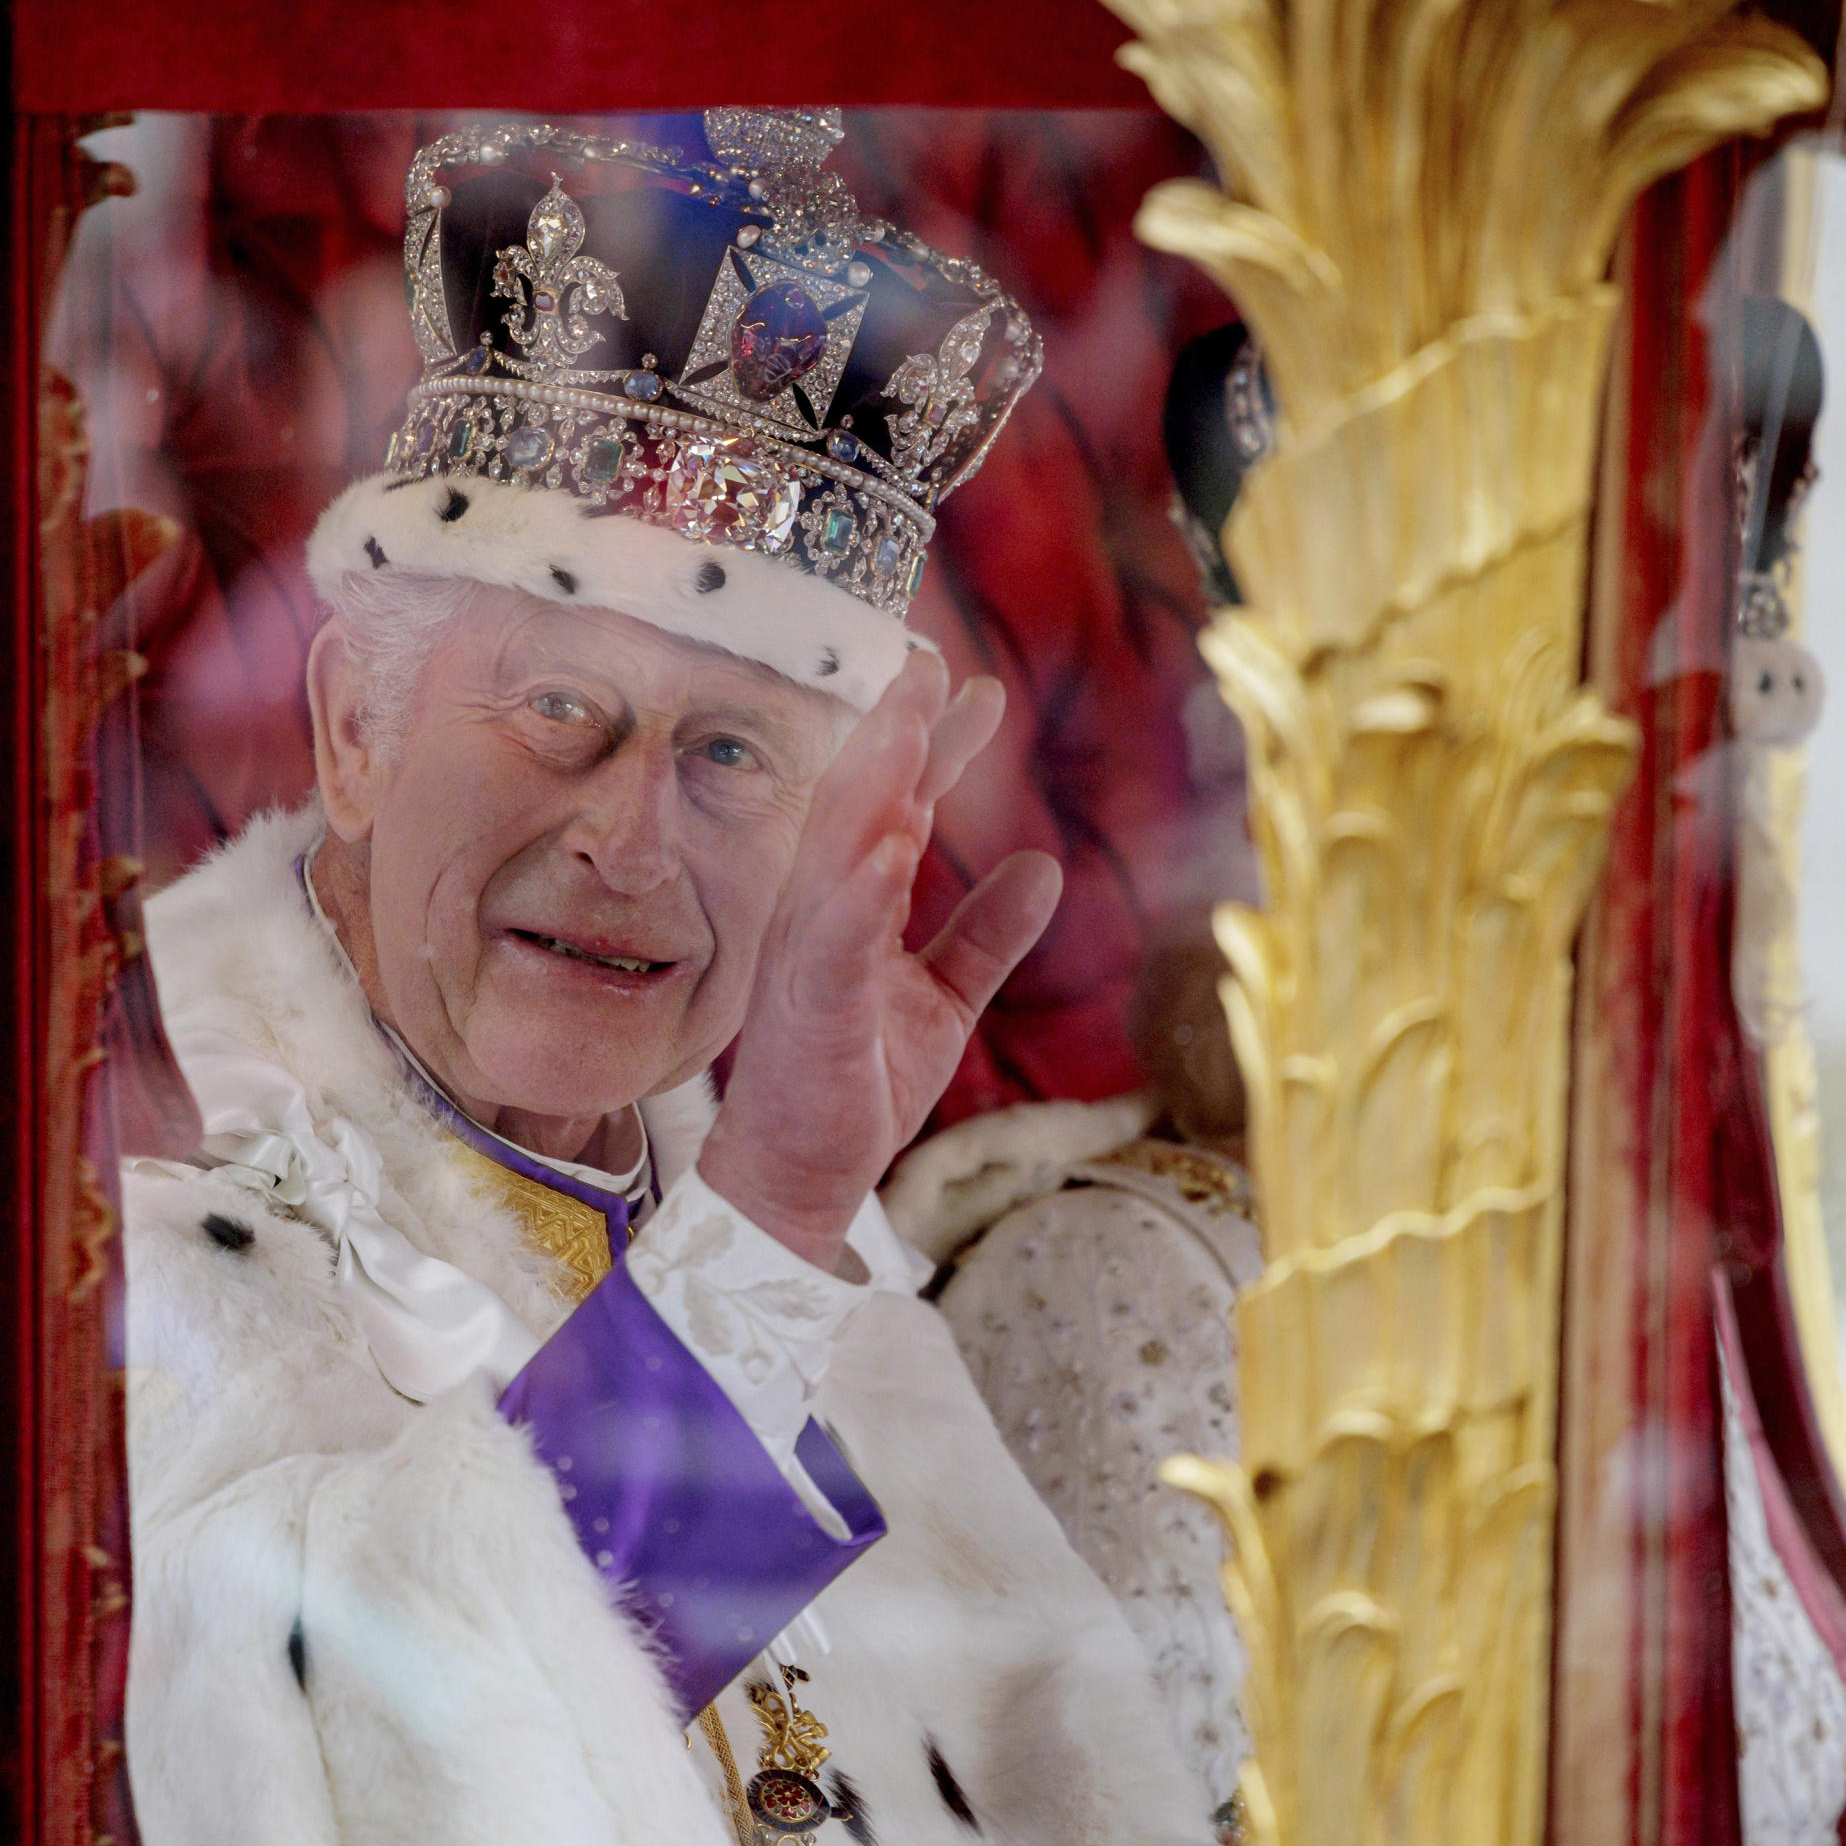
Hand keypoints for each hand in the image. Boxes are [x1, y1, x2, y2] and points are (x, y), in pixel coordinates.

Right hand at [700, 650, 1062, 1269]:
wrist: (801, 1180)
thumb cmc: (855, 1085)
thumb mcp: (943, 1001)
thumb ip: (985, 935)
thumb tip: (1044, 865)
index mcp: (853, 908)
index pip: (893, 809)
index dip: (932, 748)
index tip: (976, 689)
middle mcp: (821, 917)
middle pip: (856, 806)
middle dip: (892, 734)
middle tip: (928, 665)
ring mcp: (808, 958)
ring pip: (836, 853)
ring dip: (872, 786)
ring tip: (907, 723)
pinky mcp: (808, 1010)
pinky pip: (834, 942)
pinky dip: (860, 893)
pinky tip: (889, 849)